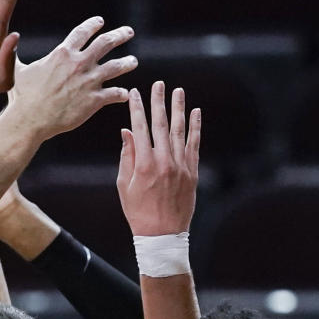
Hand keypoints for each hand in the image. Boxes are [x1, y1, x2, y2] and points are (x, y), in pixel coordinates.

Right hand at [9, 16, 136, 139]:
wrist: (30, 120)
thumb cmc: (22, 96)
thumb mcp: (17, 69)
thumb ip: (15, 52)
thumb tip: (9, 37)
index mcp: (63, 53)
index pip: (83, 32)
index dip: (93, 25)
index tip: (100, 22)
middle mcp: (79, 64)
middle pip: (106, 43)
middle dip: (120, 35)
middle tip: (129, 32)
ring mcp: (88, 81)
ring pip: (116, 67)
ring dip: (127, 63)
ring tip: (133, 61)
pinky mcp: (94, 100)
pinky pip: (114, 94)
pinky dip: (121, 93)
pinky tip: (125, 93)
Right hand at [116, 81, 200, 236]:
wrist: (162, 235)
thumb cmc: (138, 212)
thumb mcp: (124, 185)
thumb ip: (127, 156)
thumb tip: (127, 132)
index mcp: (143, 164)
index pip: (139, 128)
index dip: (137, 109)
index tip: (135, 94)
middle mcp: (164, 161)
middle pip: (160, 124)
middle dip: (158, 102)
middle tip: (158, 84)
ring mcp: (180, 166)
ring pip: (179, 131)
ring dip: (178, 109)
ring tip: (177, 91)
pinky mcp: (192, 172)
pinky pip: (194, 144)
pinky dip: (195, 127)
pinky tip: (195, 113)